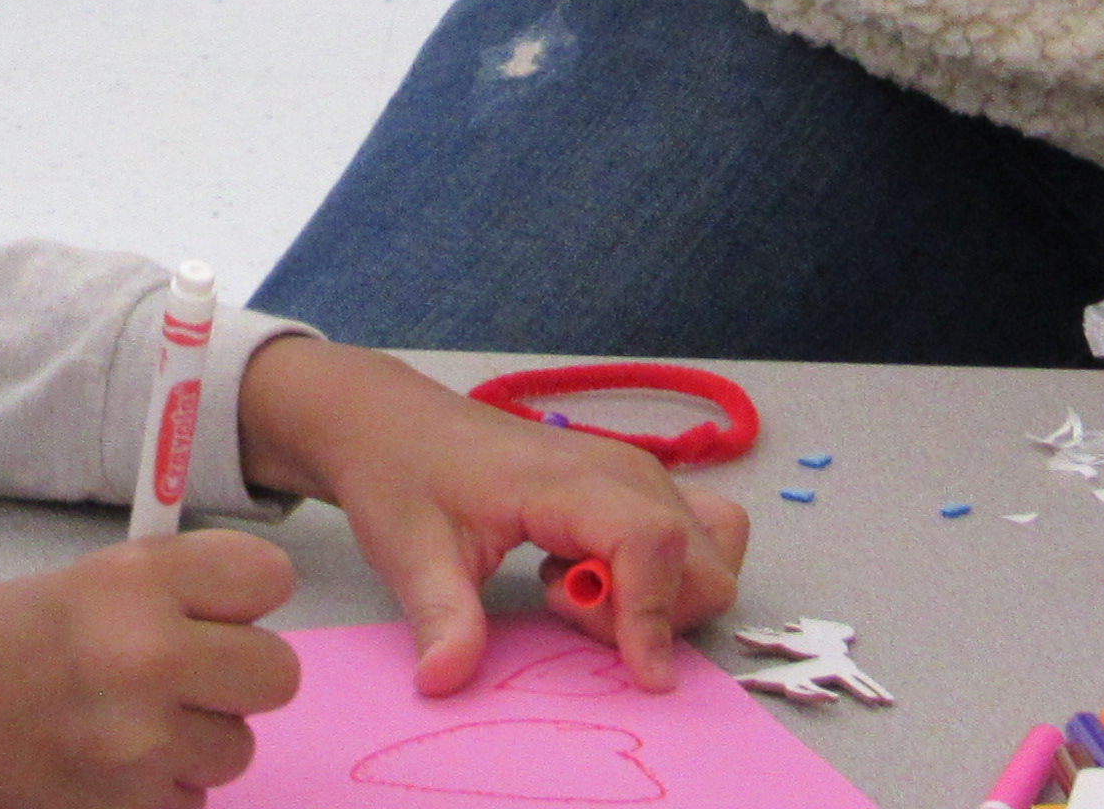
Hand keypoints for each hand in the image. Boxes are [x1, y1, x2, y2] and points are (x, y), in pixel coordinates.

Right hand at [0, 532, 300, 808]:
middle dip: (239, 675)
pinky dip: (163, 788)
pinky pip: (192, 799)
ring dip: (198, 739)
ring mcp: (141, 744)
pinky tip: (112, 762)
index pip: (266, 577)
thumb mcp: (75, 584)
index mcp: (133, 582)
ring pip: (237, 747)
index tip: (221, 605)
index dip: (246, 595)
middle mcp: (147, 658)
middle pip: (277, 673)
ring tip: (132, 721)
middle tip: (190, 672)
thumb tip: (240, 600)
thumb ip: (162, 587)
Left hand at [232, 342, 747, 694]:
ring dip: (662, 595)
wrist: (395, 421)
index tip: (638, 676)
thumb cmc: (403, 476)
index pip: (652, 542)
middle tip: (564, 604)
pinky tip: (592, 572)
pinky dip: (668, 572)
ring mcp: (633, 472)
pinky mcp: (631, 485)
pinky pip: (694, 535)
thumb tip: (445, 682)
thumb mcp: (410, 552)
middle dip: (653, 614)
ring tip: (576, 587)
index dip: (653, 615)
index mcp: (566, 479)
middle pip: (700, 560)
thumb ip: (441, 618)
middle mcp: (619, 469)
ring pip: (709, 551)